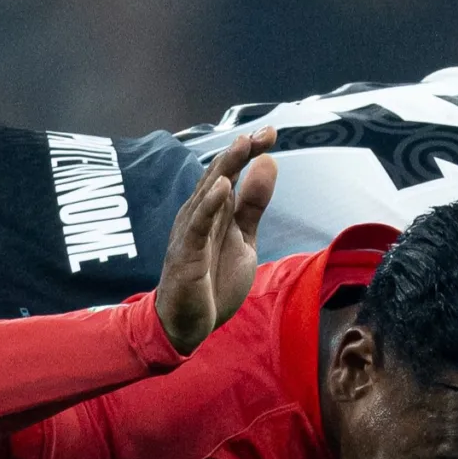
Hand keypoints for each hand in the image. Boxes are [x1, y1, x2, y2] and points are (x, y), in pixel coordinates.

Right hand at [155, 129, 276, 353]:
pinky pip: (197, 224)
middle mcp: (199, 215)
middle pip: (218, 175)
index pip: (231, 173)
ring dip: (224, 169)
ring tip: (242, 146)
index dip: (249, 153)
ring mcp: (191, 232)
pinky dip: (208, 204)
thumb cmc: (211, 281)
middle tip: (262, 134)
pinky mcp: (186, 253)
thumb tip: (268, 163)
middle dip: (240, 153)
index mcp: (214, 210)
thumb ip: (253, 205)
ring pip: (207, 193)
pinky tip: (221, 186)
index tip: (271, 133)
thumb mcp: (243, 239)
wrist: (187, 325)